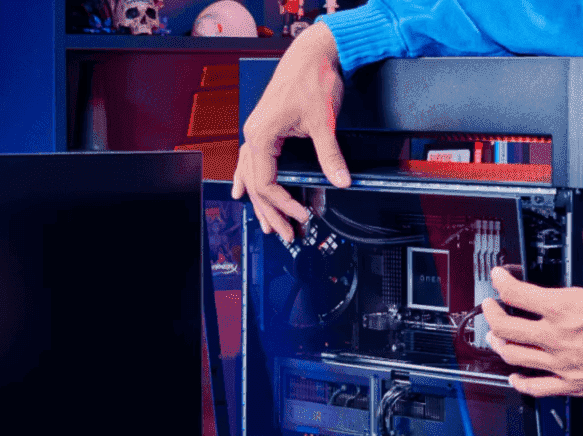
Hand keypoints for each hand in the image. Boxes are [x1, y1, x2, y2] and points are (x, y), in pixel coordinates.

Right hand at [230, 22, 350, 244]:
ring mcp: (257, 130)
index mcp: (261, 136)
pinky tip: (241, 190)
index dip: (284, 204)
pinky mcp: (265, 126)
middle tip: (286, 234)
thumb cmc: (314, 79)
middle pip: (256, 184)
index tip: (302, 215)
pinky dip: (247, 177)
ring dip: (261, 201)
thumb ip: (330, 155)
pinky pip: (250, 159)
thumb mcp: (324, 122)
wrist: (313, 52)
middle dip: (271, 211)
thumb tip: (341, 181)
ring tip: (269, 225)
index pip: (266, 183)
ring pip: (252, 174)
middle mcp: (253, 134)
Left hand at [481, 224, 582, 400]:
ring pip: (515, 356)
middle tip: (490, 307)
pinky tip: (515, 378)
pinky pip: (537, 388)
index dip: (501, 282)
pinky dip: (521, 382)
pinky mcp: (572, 385)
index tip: (499, 277)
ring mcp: (560, 363)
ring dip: (500, 345)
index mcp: (563, 308)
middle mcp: (555, 337)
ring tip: (496, 338)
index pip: (516, 293)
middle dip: (492, 314)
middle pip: (506, 327)